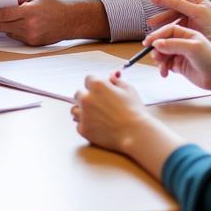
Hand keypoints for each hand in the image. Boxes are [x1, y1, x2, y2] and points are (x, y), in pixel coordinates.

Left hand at [0, 0, 107, 45]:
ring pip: (9, 32)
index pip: (5, 14)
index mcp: (30, 12)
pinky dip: (11, 32)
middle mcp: (30, 26)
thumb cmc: (53, 6)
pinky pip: (16, 38)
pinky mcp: (32, 44)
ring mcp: (31, 37)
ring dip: (0, 28)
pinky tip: (8, 27)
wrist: (70, 22)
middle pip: (4, 25)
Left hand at [71, 70, 186, 178]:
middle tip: (99, 104)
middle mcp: (86, 98)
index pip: (88, 79)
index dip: (95, 84)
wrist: (135, 133)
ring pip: (75, 109)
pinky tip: (97, 126)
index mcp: (97, 85)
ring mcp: (83, 114)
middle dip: (87, 97)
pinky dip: (86, 125)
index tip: (100, 90)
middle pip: (79, 94)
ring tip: (96, 116)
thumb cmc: (134, 110)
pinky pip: (79, 124)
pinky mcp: (83, 128)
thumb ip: (116, 81)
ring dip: (82, 111)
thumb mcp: (128, 89)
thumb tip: (110, 78)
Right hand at [144, 23, 210, 96]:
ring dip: (159, 60)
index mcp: (187, 34)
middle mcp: (183, 42)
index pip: (168, 30)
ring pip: (163, 54)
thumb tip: (156, 43)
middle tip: (155, 56)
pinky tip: (164, 73)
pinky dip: (163, 68)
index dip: (157, 35)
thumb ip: (173, 45)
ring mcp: (181, 54)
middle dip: (157, 49)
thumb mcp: (192, 48)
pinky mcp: (179, 66)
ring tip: (161, 66)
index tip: (148, 42)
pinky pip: (166, 65)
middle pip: (163, 42)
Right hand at [146, 0, 210, 46]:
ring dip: (162, 23)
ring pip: (173, 20)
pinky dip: (168, 32)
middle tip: (150, 19)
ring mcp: (193, 23)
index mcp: (200, 4)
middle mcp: (195, 12)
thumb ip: (183, 3)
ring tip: (151, 27)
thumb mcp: (199, 13)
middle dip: (162, 14)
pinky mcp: (191, 33)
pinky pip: (176, 30)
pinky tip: (161, 35)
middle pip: (174, 9)